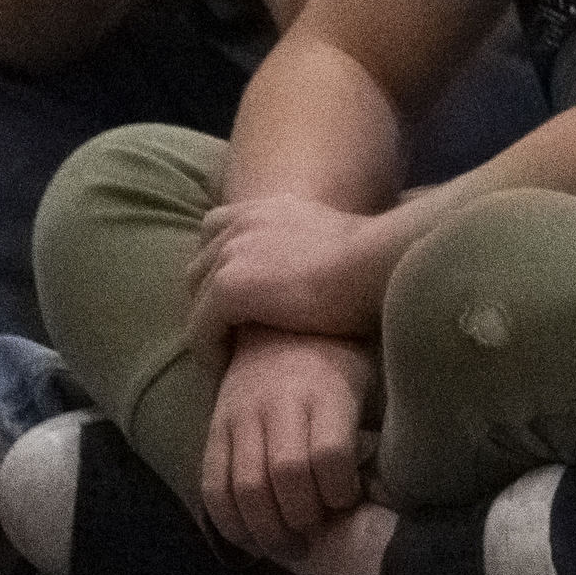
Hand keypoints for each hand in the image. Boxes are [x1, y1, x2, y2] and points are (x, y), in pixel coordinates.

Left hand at [192, 193, 394, 345]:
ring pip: (196, 298)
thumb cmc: (376, 262)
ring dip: (207, 326)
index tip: (234, 295)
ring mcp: (233, 254)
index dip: (217, 262)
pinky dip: (209, 350)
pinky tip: (226, 368)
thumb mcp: (337, 238)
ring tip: (226, 352)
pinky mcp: (229, 288)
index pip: (217, 227)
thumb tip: (324, 267)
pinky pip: (199, 328)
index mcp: (271, 206)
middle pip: (199, 264)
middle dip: (207, 297)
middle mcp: (245, 223)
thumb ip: (313, 245)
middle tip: (228, 330)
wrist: (379, 264)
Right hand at [203, 326, 378, 555]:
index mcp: (326, 388)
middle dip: (303, 516)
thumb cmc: (341, 360)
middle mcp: (279, 401)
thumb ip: (381, 425)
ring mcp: (240, 415)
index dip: (340, 490)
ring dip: (266, 529)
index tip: (350, 501)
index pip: (329, 452)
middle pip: (284, 474)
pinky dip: (230, 522)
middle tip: (317, 532)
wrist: (280, 323)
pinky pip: (211, 485)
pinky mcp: (213, 428)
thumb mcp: (372, 378)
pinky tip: (252, 541)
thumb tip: (396, 486)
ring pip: (244, 486)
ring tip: (289, 546)